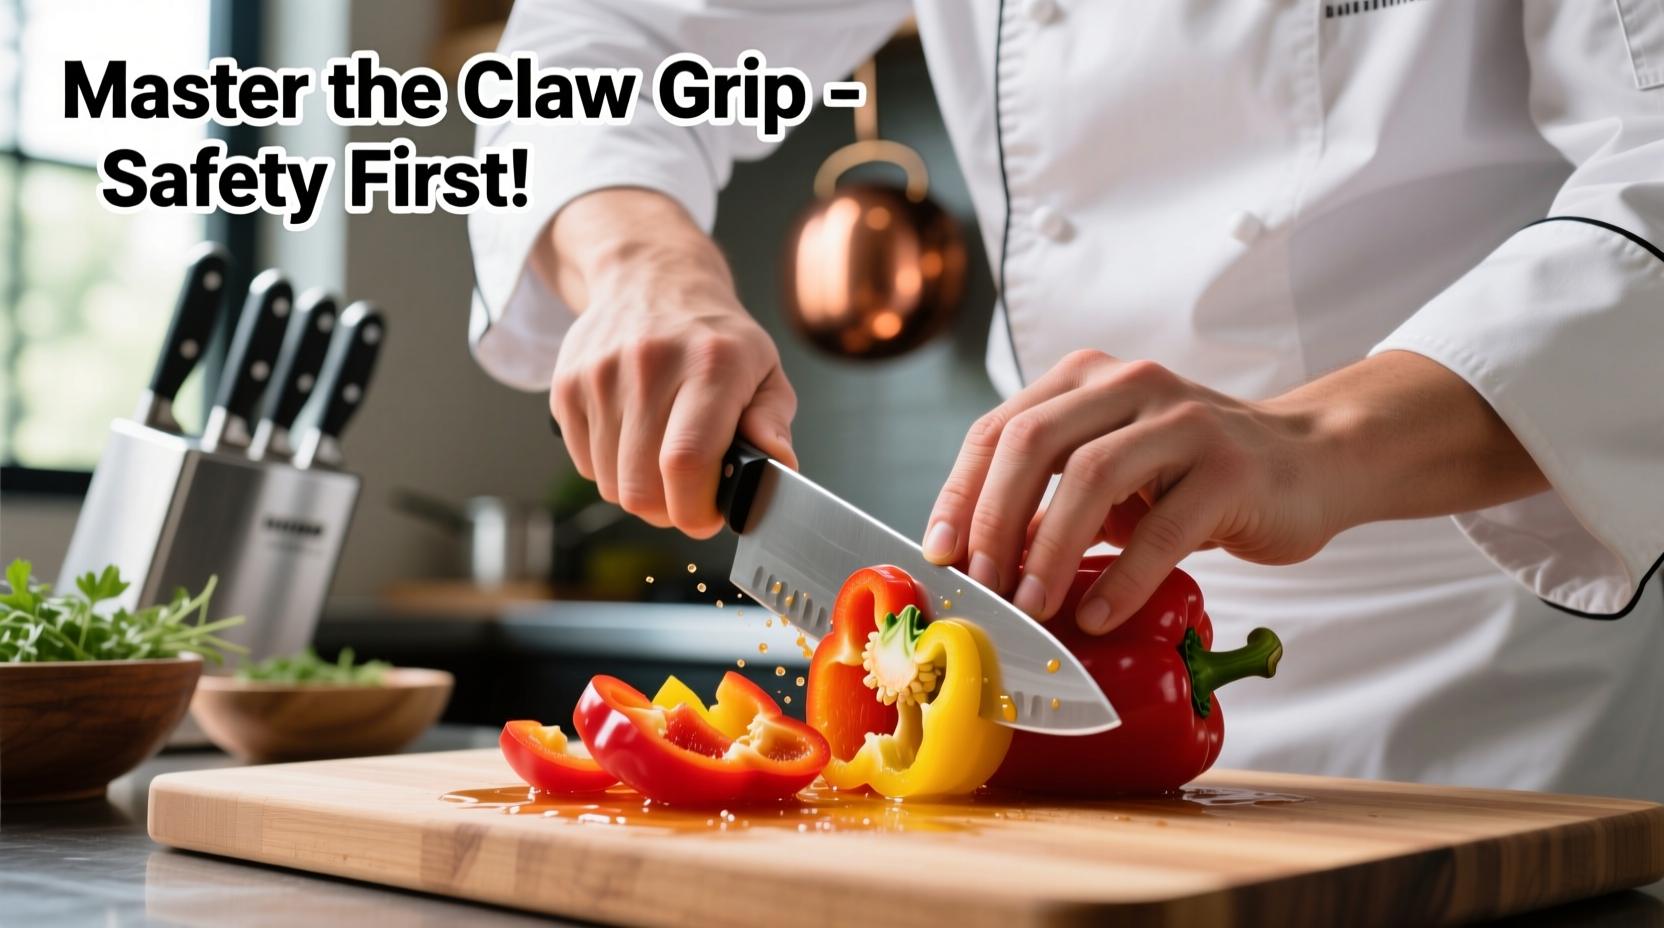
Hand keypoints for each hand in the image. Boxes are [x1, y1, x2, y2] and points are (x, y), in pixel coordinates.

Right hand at [541, 189, 796, 536]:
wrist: (650, 279)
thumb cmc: (714, 337)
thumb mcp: (763, 370)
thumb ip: (772, 422)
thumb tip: (777, 464)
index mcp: (711, 364)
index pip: (687, 462)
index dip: (695, 510)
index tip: (706, 516)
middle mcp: (650, 364)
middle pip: (641, 486)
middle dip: (668, 511)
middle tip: (687, 495)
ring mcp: (601, 374)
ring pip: (611, 484)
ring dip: (639, 489)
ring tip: (661, 458)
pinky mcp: (566, 384)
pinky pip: (584, 465)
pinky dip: (609, 468)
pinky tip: (632, 438)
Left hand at [921, 349, 1547, 633]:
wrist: (1310, 463)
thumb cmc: (1193, 478)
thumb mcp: (1109, 479)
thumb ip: (1047, 503)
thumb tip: (973, 561)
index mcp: (1085, 379)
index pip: (997, 429)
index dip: (959, 493)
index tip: (940, 553)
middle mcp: (1128, 384)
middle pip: (1031, 443)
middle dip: (993, 521)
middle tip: (981, 586)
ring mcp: (1182, 420)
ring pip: (1090, 476)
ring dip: (1048, 550)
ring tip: (1030, 607)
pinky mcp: (1229, 468)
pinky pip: (1161, 528)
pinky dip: (1120, 578)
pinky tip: (1097, 615)